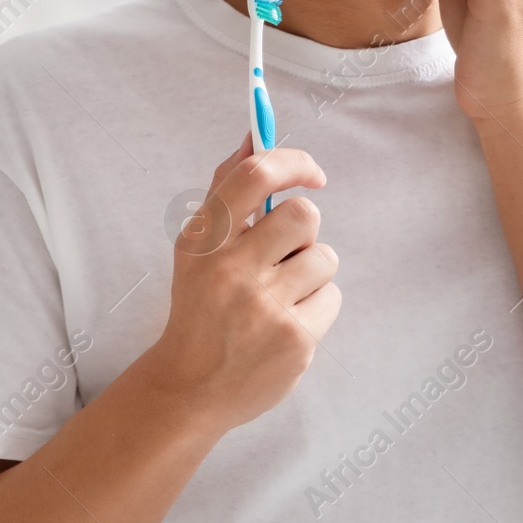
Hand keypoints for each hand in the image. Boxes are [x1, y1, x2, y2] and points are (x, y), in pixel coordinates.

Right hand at [144, 134, 340, 432]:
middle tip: (284, 252)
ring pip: (324, 256)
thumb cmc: (202, 305)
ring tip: (282, 295)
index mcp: (204, 240)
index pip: (253, 176)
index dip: (293, 162)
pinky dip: (317, 306)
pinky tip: (288, 324)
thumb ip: (228, 190)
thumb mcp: (200, 247)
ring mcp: (264, 307)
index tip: (312, 173)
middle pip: (304, 215)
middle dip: (304, 230)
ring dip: (311, 271)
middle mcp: (231, 270)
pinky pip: (332, 296)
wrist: (190, 387)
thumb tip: (253, 135)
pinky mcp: (294, 339)